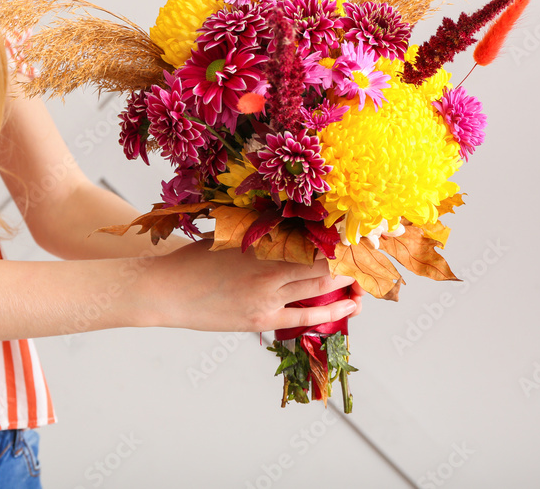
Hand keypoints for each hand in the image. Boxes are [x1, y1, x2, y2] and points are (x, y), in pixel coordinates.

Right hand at [145, 239, 362, 332]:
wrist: (164, 290)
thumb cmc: (192, 259)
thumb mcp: (227, 235)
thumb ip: (258, 232)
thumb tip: (289, 221)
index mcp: (260, 241)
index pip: (313, 235)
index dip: (343, 233)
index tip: (364, 229)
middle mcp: (269, 266)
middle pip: (325, 260)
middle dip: (353, 258)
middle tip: (374, 252)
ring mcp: (266, 295)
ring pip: (320, 287)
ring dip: (347, 283)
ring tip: (366, 278)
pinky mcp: (261, 318)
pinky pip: (305, 316)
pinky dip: (331, 311)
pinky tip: (350, 306)